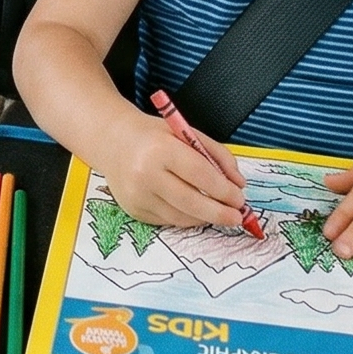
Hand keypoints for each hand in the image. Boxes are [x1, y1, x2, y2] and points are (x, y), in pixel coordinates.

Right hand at [102, 116, 248, 230]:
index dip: (224, 190)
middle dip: (220, 213)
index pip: (200, 174)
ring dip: (204, 217)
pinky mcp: (134, 210)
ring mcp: (137, 196)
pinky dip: (186, 217)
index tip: (240, 198)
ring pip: (182, 217)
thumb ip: (216, 154)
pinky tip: (193, 209)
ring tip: (218, 211)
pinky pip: (168, 220)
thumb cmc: (153, 136)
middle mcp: (145, 174)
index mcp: (160, 149)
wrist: (112, 141)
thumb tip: (238, 184)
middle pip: (191, 202)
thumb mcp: (186, 132)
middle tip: (237, 217)